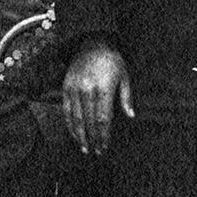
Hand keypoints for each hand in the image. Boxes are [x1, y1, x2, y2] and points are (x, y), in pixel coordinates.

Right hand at [63, 40, 133, 156]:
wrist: (91, 43)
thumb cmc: (112, 61)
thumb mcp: (124, 76)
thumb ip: (126, 97)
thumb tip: (130, 116)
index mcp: (104, 88)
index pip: (103, 118)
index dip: (104, 135)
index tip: (105, 147)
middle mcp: (87, 89)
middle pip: (89, 121)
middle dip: (93, 139)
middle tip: (96, 152)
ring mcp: (74, 89)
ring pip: (76, 118)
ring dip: (80, 135)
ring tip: (84, 148)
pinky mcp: (66, 87)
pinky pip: (66, 110)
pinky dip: (69, 124)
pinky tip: (74, 134)